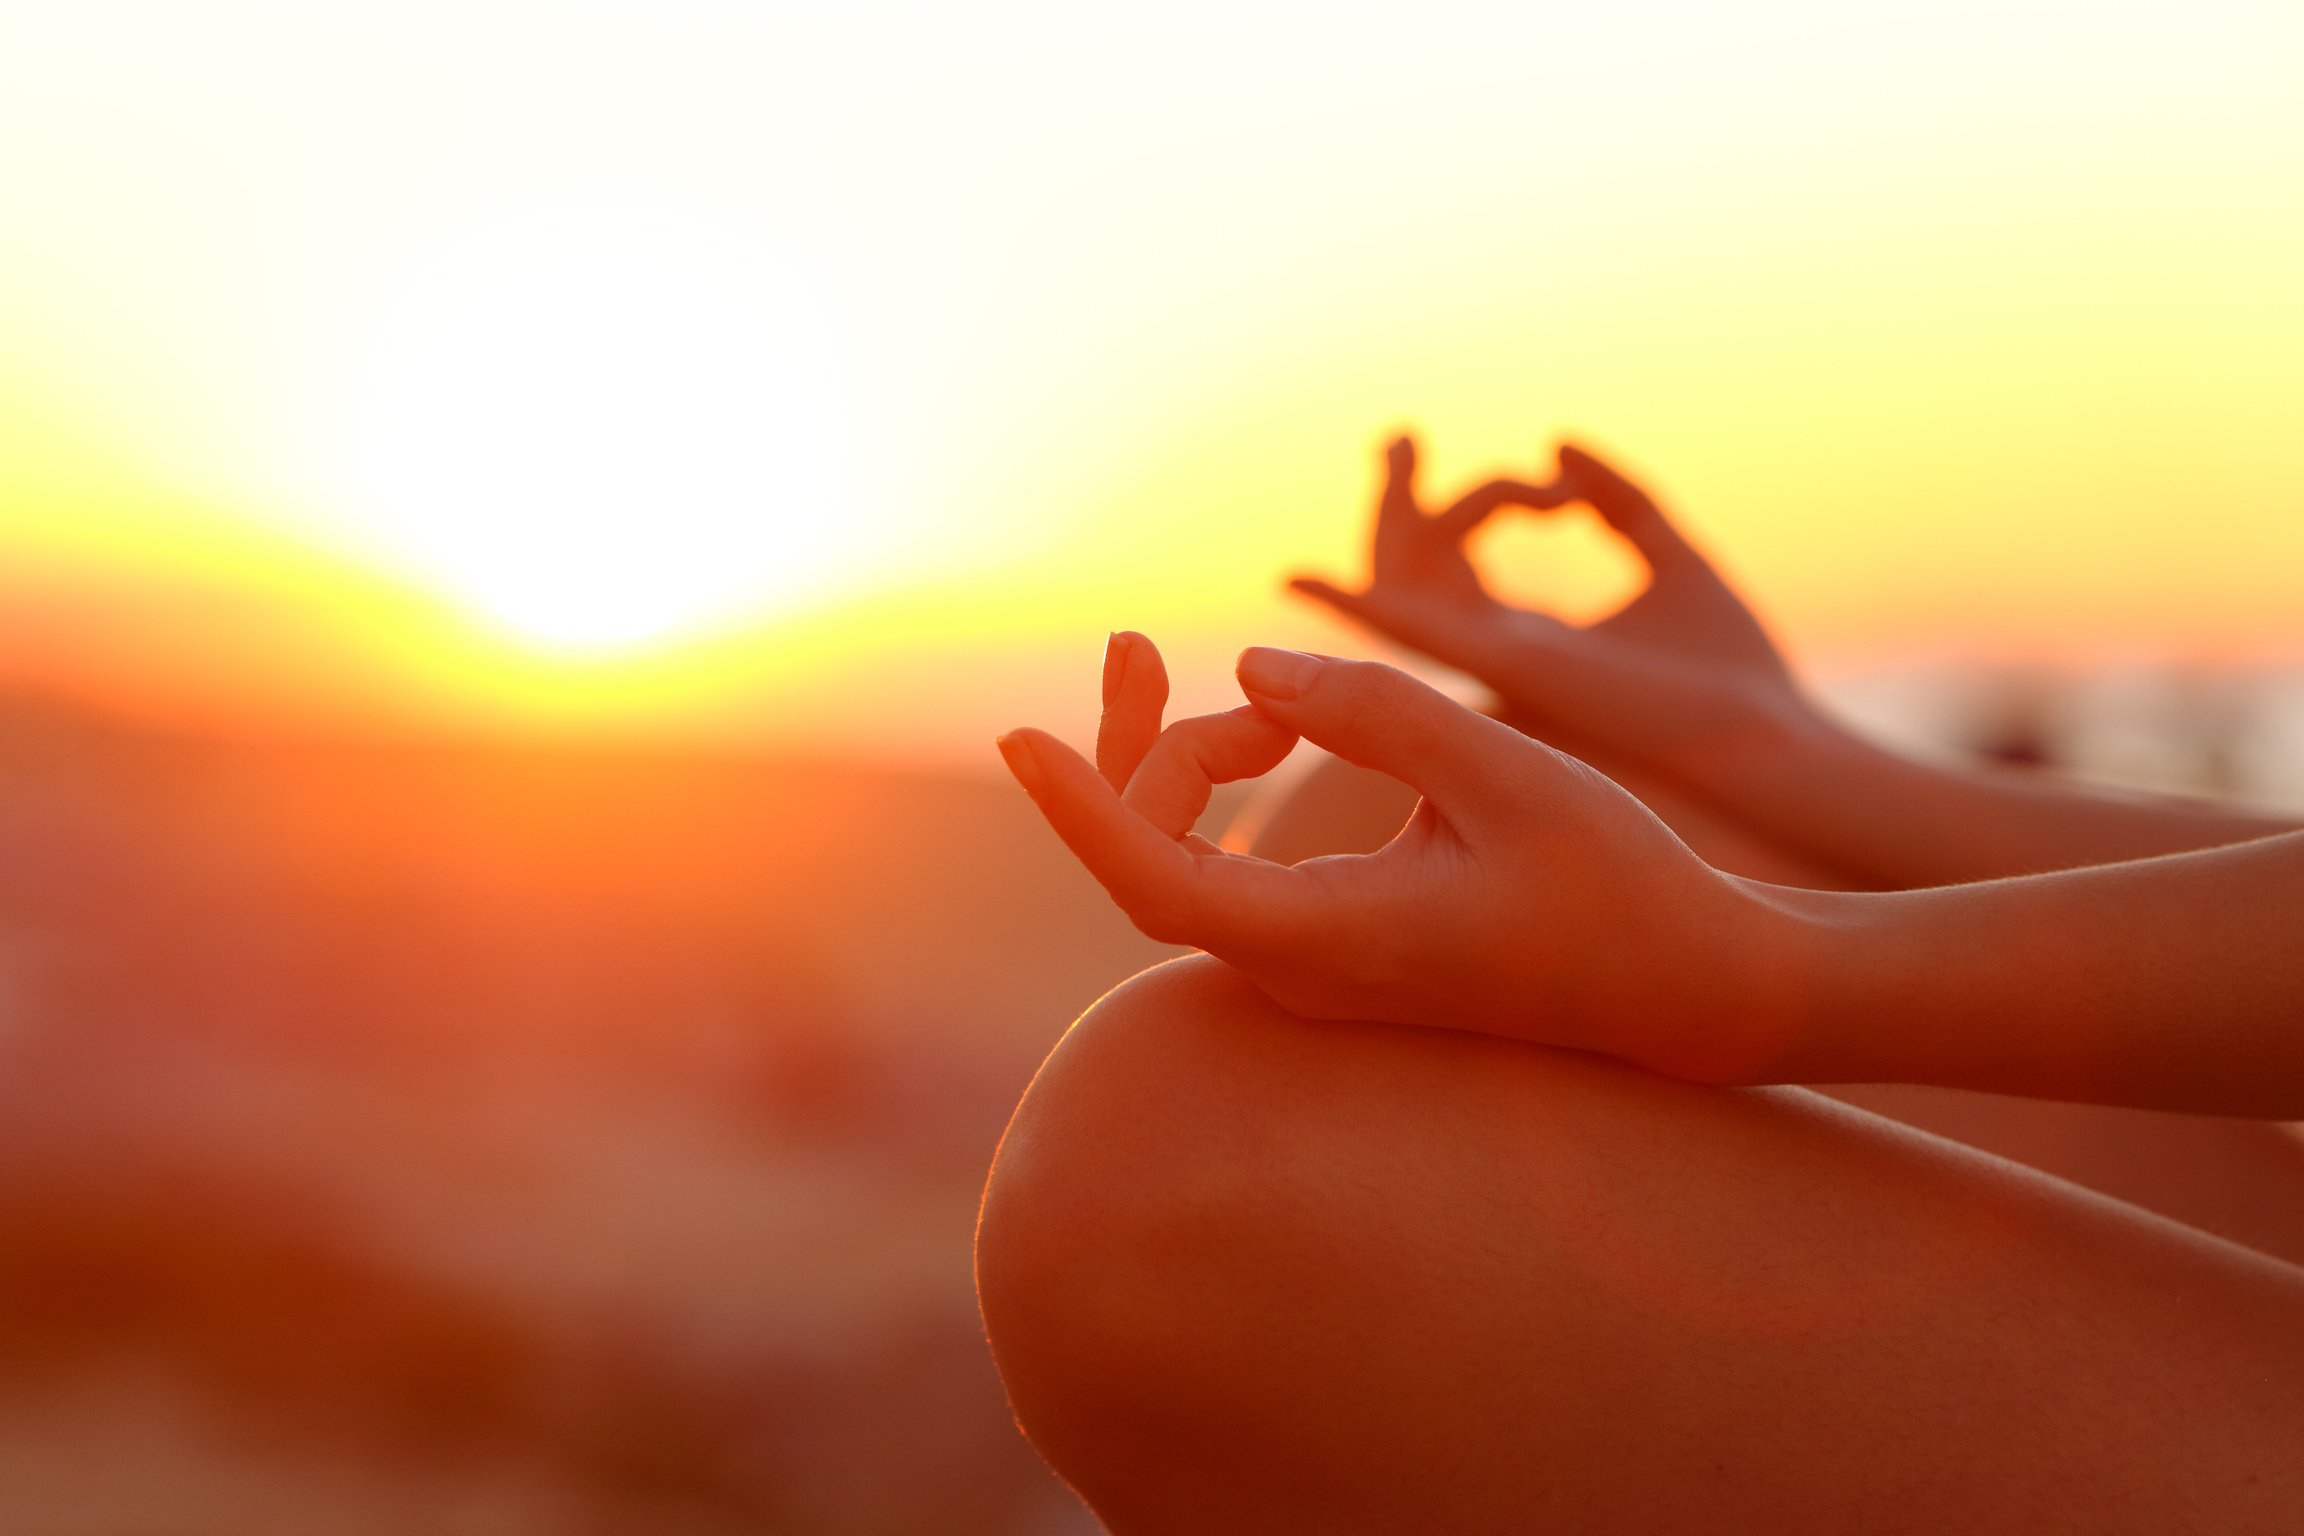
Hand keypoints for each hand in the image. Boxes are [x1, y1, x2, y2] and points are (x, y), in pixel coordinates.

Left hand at [996, 633, 1785, 1083]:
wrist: (1688, 985)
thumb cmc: (1615, 885)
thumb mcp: (1502, 774)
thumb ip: (1374, 712)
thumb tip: (1254, 665)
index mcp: (1326, 941)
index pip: (1150, 878)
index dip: (1079, 805)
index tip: (1017, 737)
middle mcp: (1297, 970)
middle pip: (1149, 855)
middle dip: (1136, 745)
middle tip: (1131, 640)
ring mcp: (1309, 969)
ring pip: (1184, 859)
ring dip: (1196, 759)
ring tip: (1278, 699)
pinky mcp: (1332, 949)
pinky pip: (1227, 869)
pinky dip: (1227, 793)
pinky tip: (1270, 732)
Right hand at [1291, 437, 1819, 782]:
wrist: (1771, 739)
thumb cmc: (1733, 671)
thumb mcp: (1672, 556)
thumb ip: (1617, 500)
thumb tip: (1557, 442)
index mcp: (1530, 641)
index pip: (1459, 571)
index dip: (1476, 503)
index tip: (1553, 483)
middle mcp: (1497, 659)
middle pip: (1414, 576)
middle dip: (1401, 503)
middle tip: (1404, 436)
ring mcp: (1495, 669)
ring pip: (1406, 589)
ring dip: (1396, 515)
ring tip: (1404, 445)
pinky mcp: (1507, 669)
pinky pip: (1409, 634)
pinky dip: (1354, 606)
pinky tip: (1303, 581)